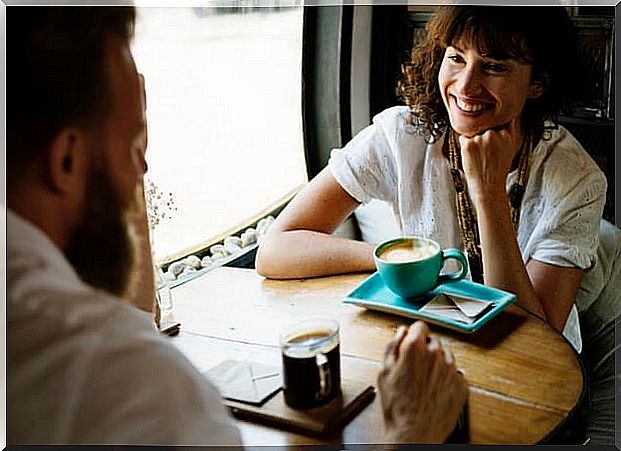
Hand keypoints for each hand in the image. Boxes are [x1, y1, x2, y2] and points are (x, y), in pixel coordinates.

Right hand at [377, 321, 467, 443]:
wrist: (414, 433)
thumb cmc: (398, 407)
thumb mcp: (384, 371)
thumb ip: (392, 345)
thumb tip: (400, 333)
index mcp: (415, 348)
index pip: (420, 326)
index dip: (413, 333)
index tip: (412, 340)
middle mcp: (436, 355)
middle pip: (433, 341)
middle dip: (424, 350)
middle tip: (414, 367)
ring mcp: (451, 370)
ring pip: (445, 357)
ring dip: (436, 364)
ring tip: (424, 382)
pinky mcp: (461, 385)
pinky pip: (454, 374)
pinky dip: (446, 379)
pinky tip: (434, 390)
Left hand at [458, 118, 521, 202]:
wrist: (489, 187)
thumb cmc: (497, 171)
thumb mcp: (510, 149)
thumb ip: (507, 132)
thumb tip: (507, 118)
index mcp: (507, 134)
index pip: (498, 120)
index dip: (492, 126)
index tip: (491, 137)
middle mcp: (494, 134)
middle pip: (483, 126)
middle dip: (481, 136)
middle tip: (484, 153)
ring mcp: (481, 138)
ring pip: (472, 132)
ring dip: (472, 141)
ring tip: (479, 157)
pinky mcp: (469, 144)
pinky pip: (462, 138)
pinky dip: (464, 146)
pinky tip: (472, 157)